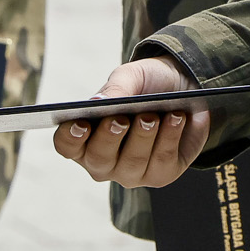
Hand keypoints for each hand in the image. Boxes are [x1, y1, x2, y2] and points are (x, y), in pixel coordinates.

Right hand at [52, 56, 210, 188]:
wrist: (183, 88)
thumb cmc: (145, 84)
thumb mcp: (131, 76)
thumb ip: (116, 88)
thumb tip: (99, 102)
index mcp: (84, 136)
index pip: (66, 145)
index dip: (70, 137)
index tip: (81, 123)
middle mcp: (104, 161)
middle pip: (98, 160)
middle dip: (110, 138)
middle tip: (121, 118)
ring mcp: (131, 172)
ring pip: (132, 164)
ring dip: (143, 137)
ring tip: (153, 115)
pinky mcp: (161, 174)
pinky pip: (162, 162)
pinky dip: (169, 138)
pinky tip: (177, 118)